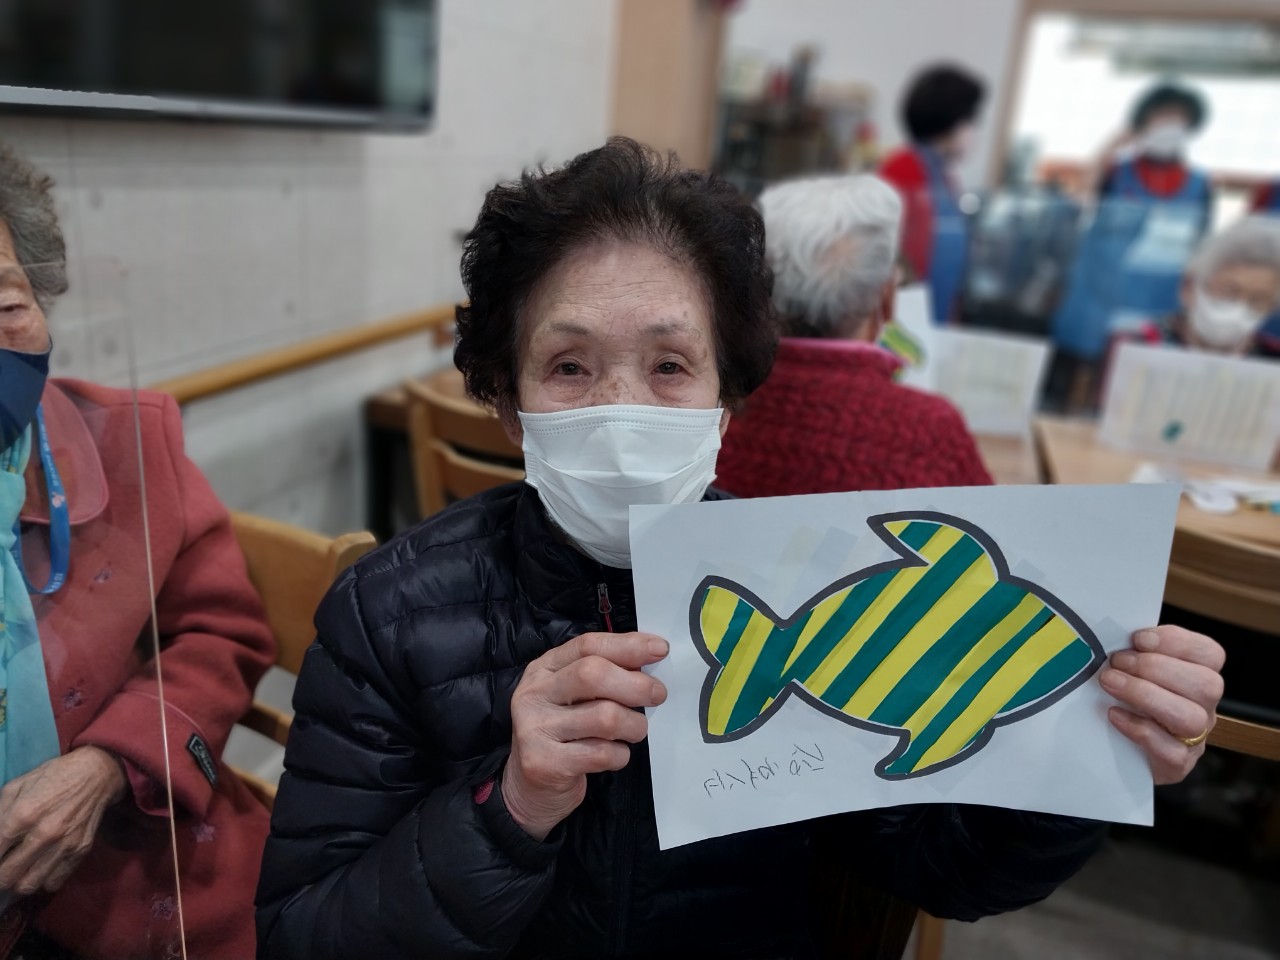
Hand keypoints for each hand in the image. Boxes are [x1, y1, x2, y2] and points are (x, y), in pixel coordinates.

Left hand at [0, 746, 126, 895]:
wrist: (97, 773)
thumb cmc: (52, 777)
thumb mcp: (16, 786)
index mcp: (22, 815)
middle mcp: (43, 834)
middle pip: (6, 876)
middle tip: (3, 864)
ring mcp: (64, 845)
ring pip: (28, 885)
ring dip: (18, 881)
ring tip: (18, 870)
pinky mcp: (80, 851)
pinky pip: (53, 883)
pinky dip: (41, 881)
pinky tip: (39, 868)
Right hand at [503, 632, 667, 840]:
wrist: (529, 789)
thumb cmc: (563, 736)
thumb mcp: (574, 697)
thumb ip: (603, 675)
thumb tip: (649, 659)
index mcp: (543, 669)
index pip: (587, 646)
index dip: (627, 646)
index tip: (660, 649)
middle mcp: (534, 694)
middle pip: (593, 675)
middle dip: (636, 684)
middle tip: (658, 695)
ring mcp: (535, 728)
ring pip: (604, 717)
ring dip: (634, 725)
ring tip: (634, 730)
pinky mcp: (544, 763)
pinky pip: (601, 753)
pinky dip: (620, 754)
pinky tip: (615, 755)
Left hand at [1100, 626, 1224, 784]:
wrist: (1120, 753)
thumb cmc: (1128, 701)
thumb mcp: (1135, 672)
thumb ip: (1135, 654)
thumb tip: (1112, 634)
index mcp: (1199, 677)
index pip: (1210, 654)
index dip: (1177, 642)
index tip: (1138, 638)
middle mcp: (1204, 708)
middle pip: (1205, 685)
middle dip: (1155, 667)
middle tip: (1117, 662)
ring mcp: (1195, 739)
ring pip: (1191, 717)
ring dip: (1145, 695)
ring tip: (1110, 683)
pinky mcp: (1177, 765)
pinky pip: (1171, 751)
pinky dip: (1140, 729)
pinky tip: (1114, 715)